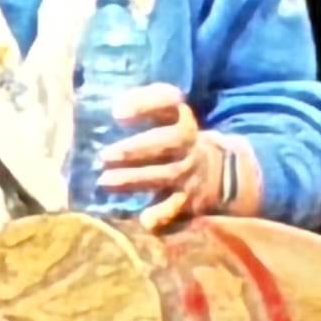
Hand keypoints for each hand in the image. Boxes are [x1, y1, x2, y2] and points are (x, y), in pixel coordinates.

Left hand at [89, 85, 227, 227]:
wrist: (217, 173)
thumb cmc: (172, 143)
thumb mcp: (165, 120)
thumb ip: (140, 108)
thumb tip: (113, 111)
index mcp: (180, 119)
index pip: (168, 102)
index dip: (145, 104)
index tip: (117, 113)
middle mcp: (187, 145)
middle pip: (168, 142)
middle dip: (134, 149)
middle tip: (104, 156)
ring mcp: (188, 173)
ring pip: (165, 175)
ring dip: (133, 179)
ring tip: (105, 182)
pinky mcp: (187, 202)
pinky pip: (174, 210)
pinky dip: (160, 216)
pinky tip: (144, 218)